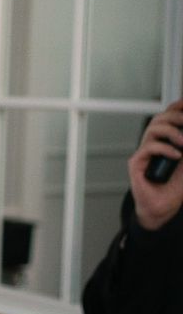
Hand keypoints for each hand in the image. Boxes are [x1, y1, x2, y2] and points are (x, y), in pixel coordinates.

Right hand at [129, 99, 182, 232]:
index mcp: (165, 140)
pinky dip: (165, 149)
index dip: (176, 106)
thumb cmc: (175, 186)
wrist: (164, 206)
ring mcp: (144, 152)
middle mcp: (153, 143)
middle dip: (176, 116)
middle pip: (160, 118)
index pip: (168, 117)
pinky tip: (177, 156)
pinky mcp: (137, 163)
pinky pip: (149, 147)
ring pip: (153, 129)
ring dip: (171, 131)